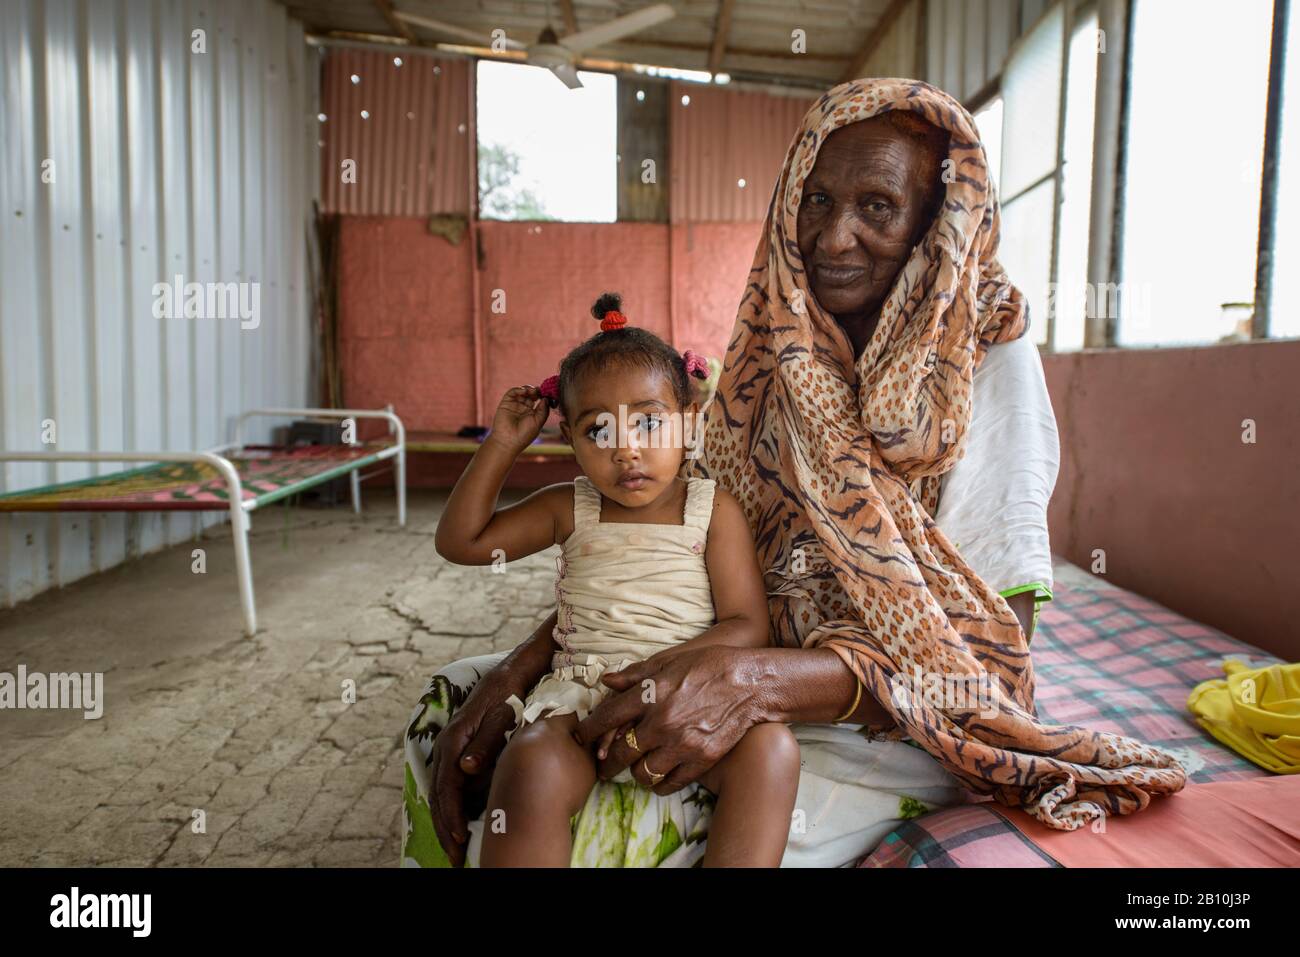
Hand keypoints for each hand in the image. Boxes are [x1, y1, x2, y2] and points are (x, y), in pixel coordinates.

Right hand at [428, 663, 531, 866]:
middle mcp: (446, 746)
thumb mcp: (501, 716)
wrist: (509, 674)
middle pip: (438, 795)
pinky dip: (453, 807)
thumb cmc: (509, 695)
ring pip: (440, 792)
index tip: (459, 840)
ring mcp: (450, 749)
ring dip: (446, 821)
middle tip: (456, 856)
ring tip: (457, 846)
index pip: (446, 787)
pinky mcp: (458, 751)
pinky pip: (450, 784)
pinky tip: (463, 823)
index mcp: (454, 740)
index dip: (451, 816)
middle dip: (445, 827)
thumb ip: (484, 742)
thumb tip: (465, 769)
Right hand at [488, 385, 549, 452]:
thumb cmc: (524, 435)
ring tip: (532, 391)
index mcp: (532, 413)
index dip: (543, 395)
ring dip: (528, 389)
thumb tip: (546, 398)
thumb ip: (543, 410)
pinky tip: (524, 391)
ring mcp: (514, 405)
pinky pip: (512, 392)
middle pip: (531, 394)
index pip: (539, 400)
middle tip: (540, 390)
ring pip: (522, 391)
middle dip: (536, 391)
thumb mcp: (538, 422)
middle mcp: (524, 408)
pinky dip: (518, 389)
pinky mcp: (506, 403)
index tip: (548, 392)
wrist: (508, 441)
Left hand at [574, 645, 761, 795]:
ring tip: (634, 770)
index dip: (589, 731)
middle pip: (620, 752)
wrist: (750, 683)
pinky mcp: (700, 760)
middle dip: (606, 763)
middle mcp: (662, 722)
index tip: (581, 738)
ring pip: (642, 773)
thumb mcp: (669, 661)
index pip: (607, 718)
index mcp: (650, 694)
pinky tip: (658, 777)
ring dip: (634, 773)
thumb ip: (635, 674)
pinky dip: (659, 784)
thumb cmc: (709, 666)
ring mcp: (682, 744)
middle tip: (602, 767)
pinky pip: (669, 783)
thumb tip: (606, 681)